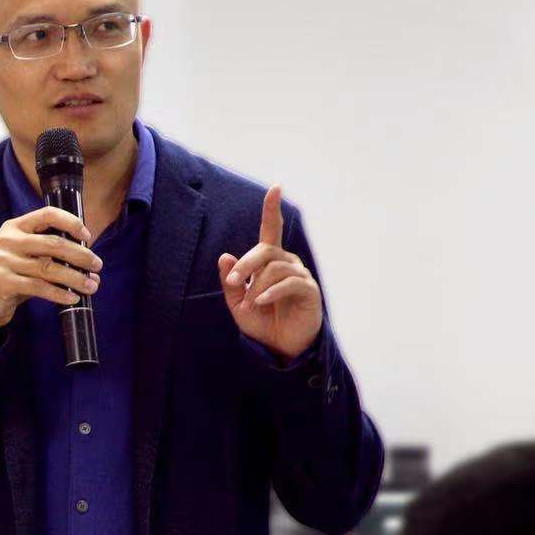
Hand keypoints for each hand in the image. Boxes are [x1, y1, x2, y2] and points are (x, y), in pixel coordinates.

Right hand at [0, 206, 102, 341]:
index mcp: (14, 227)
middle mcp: (8, 240)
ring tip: (92, 286)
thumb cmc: (10, 277)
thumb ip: (48, 253)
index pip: (47, 214)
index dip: (70, 222)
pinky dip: (59, 294)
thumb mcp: (24, 256)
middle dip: (80, 255)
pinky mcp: (3, 282)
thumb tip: (87, 261)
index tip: (87, 235)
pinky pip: (39, 287)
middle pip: (53, 243)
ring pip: (49, 268)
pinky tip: (72, 298)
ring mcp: (3, 261)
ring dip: (75, 278)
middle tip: (97, 265)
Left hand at [218, 186, 322, 361]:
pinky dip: (270, 292)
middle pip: (265, 250)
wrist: (280, 347)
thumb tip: (225, 256)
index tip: (276, 187)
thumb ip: (230, 281)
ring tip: (249, 304)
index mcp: (270, 261)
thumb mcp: (237, 302)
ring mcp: (300, 275)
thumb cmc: (261, 322)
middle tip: (232, 281)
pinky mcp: (309, 291)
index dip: (272, 209)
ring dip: (256, 286)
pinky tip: (260, 302)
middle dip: (245, 264)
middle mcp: (287, 262)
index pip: (271, 230)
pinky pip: (289, 283)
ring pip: (274, 268)